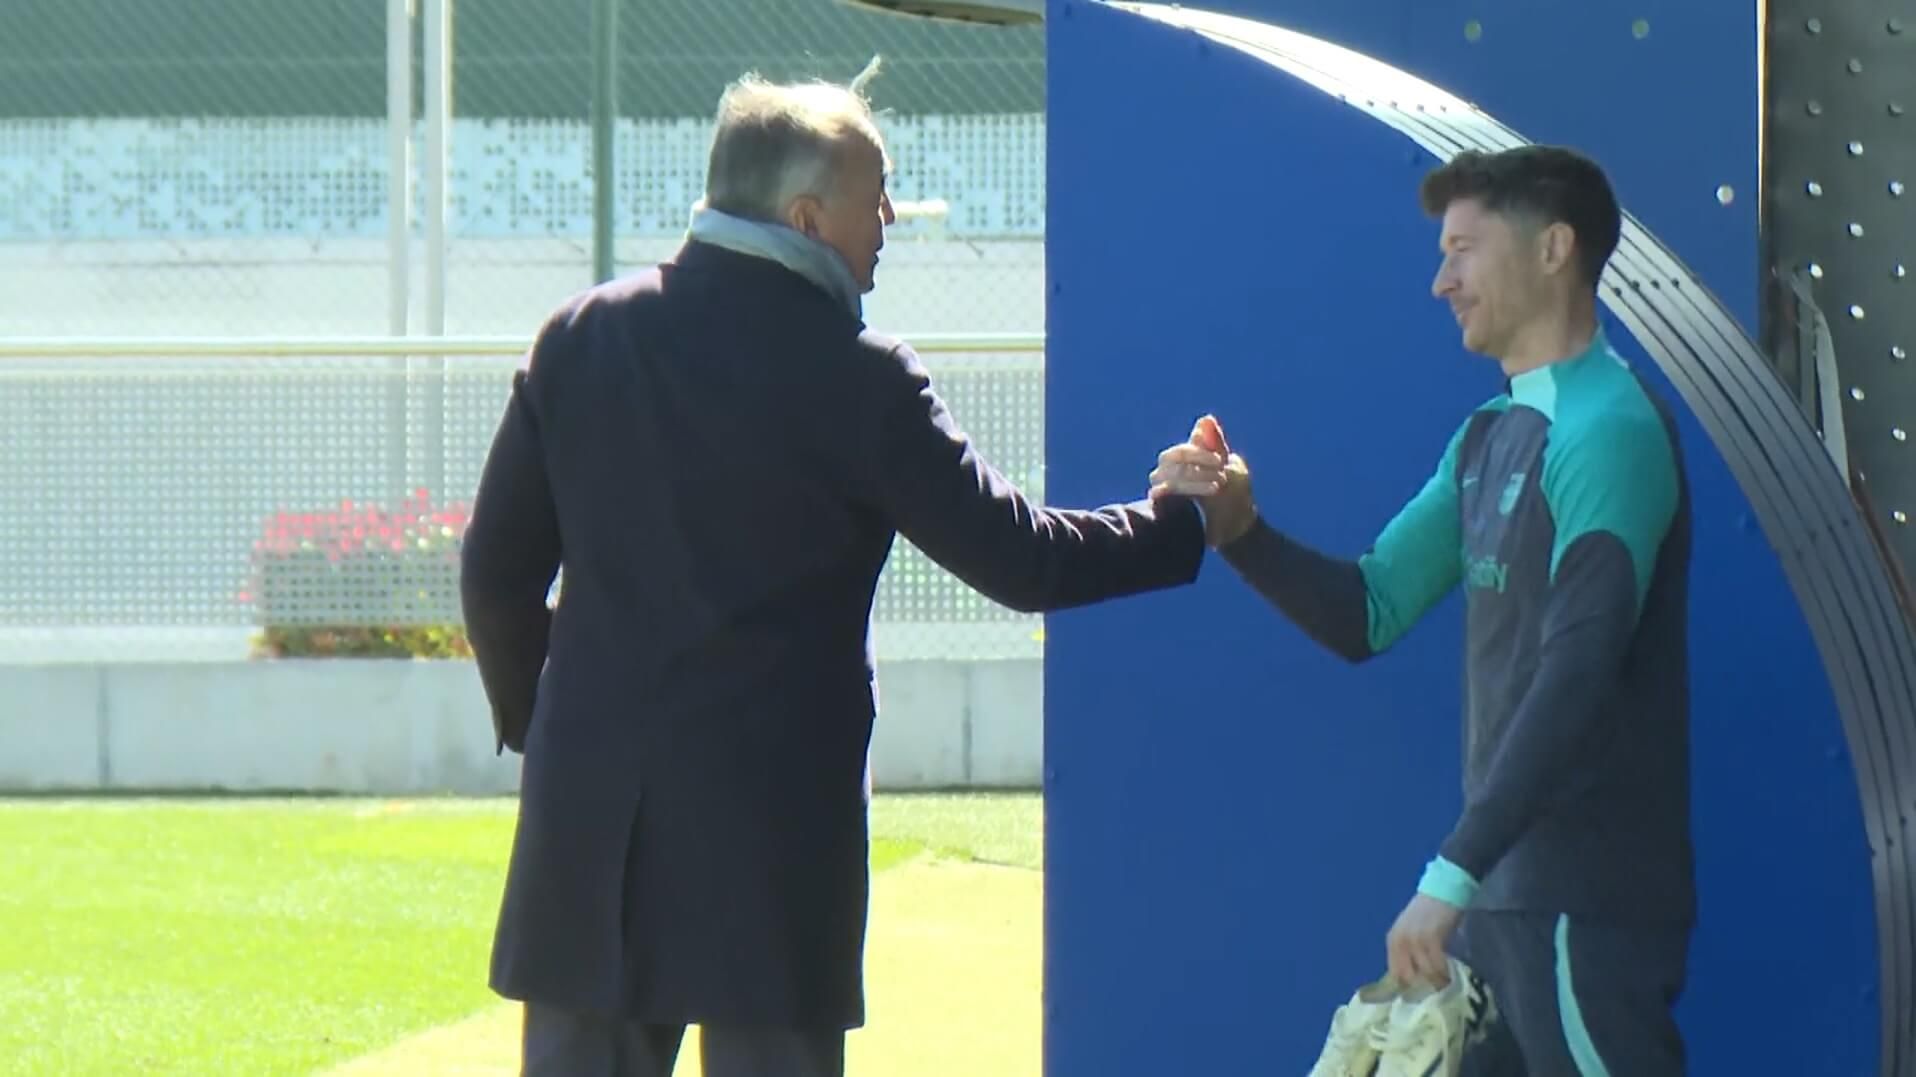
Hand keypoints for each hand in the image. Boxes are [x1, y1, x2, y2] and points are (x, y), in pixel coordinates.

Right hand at [1148, 415, 1256, 546]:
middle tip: (1220, 474)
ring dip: (1196, 480)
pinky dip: (1187, 494)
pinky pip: (1165, 497)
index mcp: (1183, 461)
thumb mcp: (1230, 465)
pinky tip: (1208, 495)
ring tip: (1218, 486)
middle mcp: (1168, 474)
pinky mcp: (1163, 510)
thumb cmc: (1233, 494)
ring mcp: (1164, 493)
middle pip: (1169, 461)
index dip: (1200, 452)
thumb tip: (1205, 418)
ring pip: (1170, 479)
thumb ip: (1216, 442)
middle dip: (1197, 464)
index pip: (1181, 450)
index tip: (1222, 460)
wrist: (1237, 527)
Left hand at [1385, 893, 1462, 988]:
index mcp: (1392, 941)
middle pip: (1407, 977)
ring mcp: (1414, 940)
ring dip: (1435, 983)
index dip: (1406, 989)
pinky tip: (1450, 977)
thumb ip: (1410, 953)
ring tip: (1445, 988)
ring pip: (1423, 973)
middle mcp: (1399, 941)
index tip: (1420, 999)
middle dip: (1420, 989)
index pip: (1394, 974)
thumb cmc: (1430, 913)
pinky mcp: (1431, 938)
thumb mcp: (1412, 933)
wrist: (1443, 891)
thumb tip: (1416, 980)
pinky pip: (1436, 965)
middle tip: (1434, 996)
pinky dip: (1443, 973)